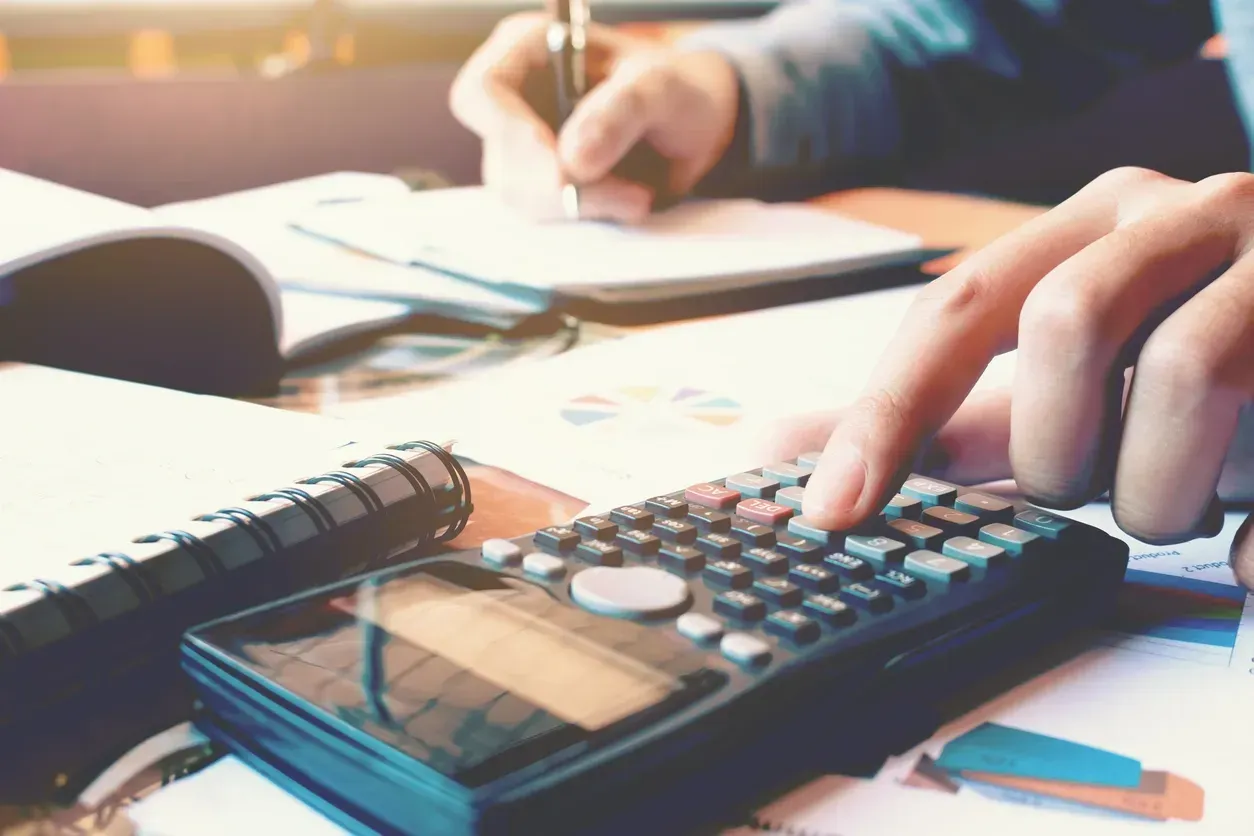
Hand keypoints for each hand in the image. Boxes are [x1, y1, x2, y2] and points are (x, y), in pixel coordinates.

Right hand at [449, 11, 739, 221]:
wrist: (693, 124)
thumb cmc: (674, 90)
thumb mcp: (662, 89)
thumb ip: (622, 112)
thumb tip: (572, 160)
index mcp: (527, 48)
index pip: (481, 93)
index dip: (511, 136)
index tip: (561, 169)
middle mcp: (513, 97)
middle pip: (500, 159)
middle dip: (561, 187)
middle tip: (629, 194)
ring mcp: (521, 147)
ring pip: (519, 196)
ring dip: (580, 206)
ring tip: (637, 194)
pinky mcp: (539, 185)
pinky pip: (544, 216)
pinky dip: (586, 217)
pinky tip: (625, 201)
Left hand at [780, 167, 1253, 585]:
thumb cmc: (1195, 360)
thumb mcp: (1056, 385)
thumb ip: (937, 415)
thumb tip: (781, 453)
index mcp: (1094, 223)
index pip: (958, 305)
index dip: (887, 414)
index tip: (834, 514)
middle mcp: (1186, 212)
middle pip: (1067, 325)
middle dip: (1061, 447)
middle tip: (1087, 485)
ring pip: (1188, 373)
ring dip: (1159, 483)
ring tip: (1174, 501)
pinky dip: (1250, 519)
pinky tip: (1245, 533)